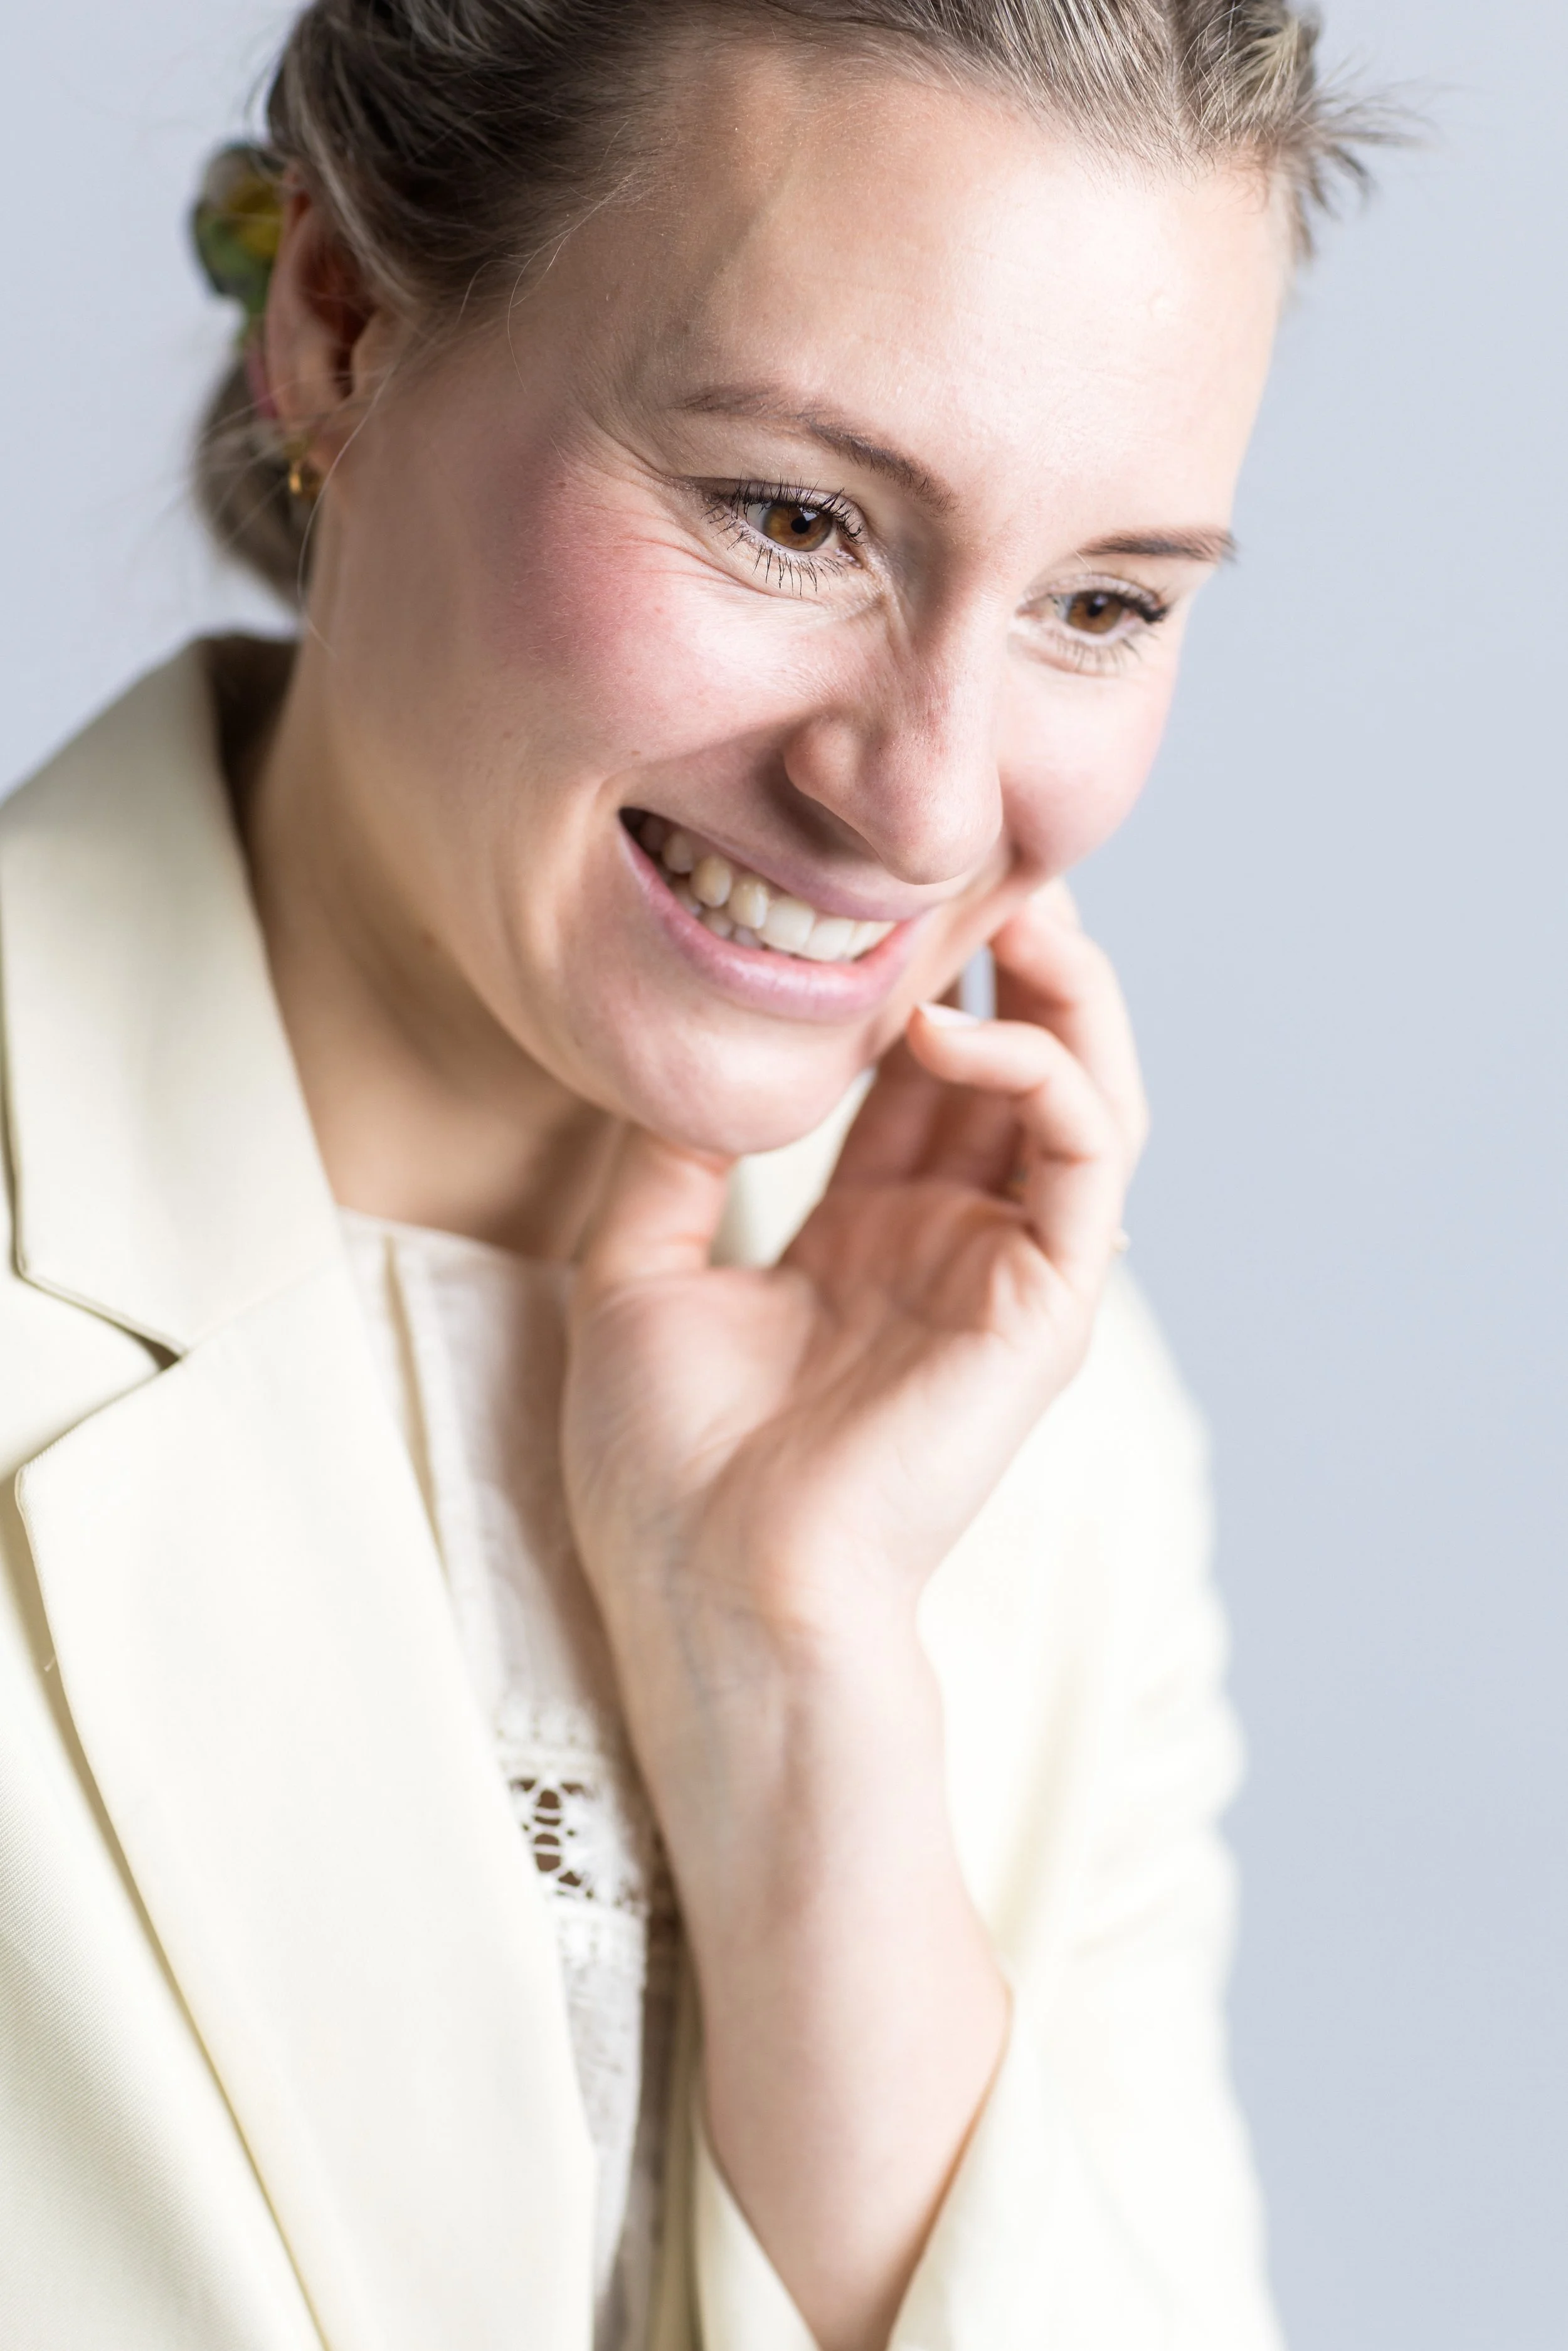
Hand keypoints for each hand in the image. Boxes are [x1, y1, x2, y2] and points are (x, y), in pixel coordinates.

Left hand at [562, 882, 1146, 1686]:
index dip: (915, 975)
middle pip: (1017, 1065)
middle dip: (1011, 957)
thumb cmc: (665, 1468)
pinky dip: (1039, 1072)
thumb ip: (668, 1160)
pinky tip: (951, 1031)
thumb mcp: (637, 1276)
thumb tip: (672, 1053)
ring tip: (1008, 902)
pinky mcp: (1046, 1305)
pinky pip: (1083, 1155)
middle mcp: (950, 1245)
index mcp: (866, 1239)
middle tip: (977, 859)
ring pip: (1085, 1093)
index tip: (876, 885)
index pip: (921, 1079)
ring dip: (1060, 989)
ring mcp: (1006, 1274)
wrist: (707, 1589)